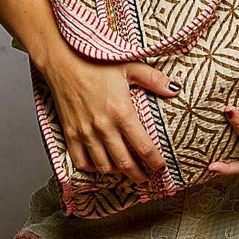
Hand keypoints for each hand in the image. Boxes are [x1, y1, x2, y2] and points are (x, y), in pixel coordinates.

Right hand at [40, 39, 182, 183]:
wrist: (63, 60)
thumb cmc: (96, 61)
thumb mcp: (130, 66)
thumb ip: (154, 80)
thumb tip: (176, 89)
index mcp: (122, 112)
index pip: (144, 147)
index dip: (155, 162)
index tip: (161, 167)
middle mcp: (104, 127)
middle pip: (125, 163)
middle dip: (138, 174)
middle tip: (146, 179)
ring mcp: (85, 132)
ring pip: (103, 166)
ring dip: (117, 172)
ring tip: (126, 171)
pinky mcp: (70, 133)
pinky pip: (81, 161)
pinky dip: (91, 168)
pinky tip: (100, 165)